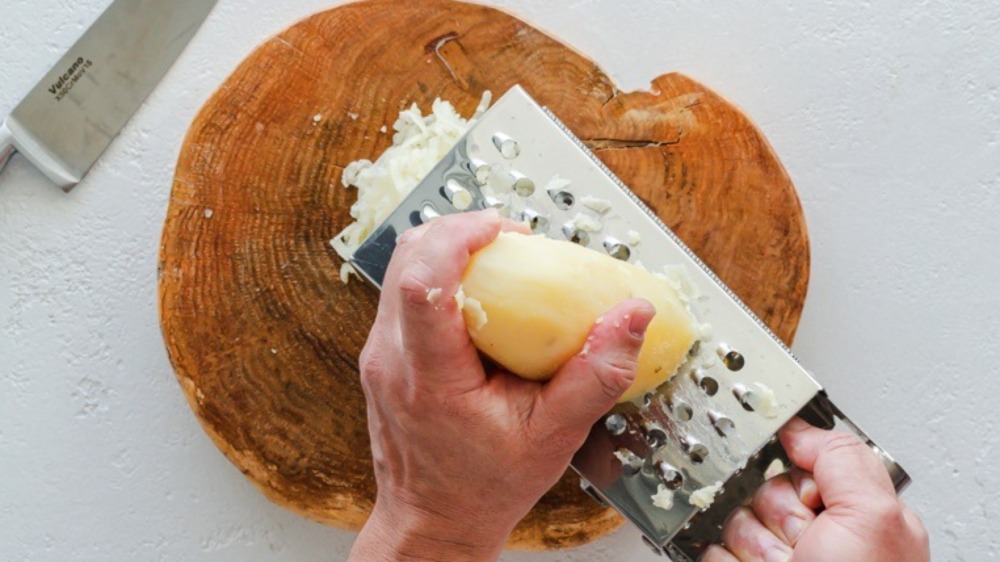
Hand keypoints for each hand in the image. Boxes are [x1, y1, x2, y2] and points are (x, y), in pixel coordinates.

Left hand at [348, 209, 655, 560]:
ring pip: (399, 270)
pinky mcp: (382, 356)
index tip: (500, 228)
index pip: (422, 284)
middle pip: (406, 260)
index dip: (458, 238)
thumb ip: (597, 375)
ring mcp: (379, 356)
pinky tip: (479, 296)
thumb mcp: (555, 436)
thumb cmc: (486, 486)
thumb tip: (632, 316)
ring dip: (446, 250)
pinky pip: (401, 294)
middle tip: (508, 239)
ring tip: (497, 260)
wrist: (434, 522)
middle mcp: (390, 359)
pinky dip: (439, 276)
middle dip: (457, 231)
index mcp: (429, 377)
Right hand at [703, 418, 928, 561]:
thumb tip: (802, 428)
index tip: (810, 497)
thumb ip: (843, 459)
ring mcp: (771, 560)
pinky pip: (708, 550)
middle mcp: (813, 535)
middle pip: (761, 487)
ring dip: (751, 548)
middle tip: (801, 546)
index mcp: (854, 513)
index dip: (800, 476)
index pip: (802, 460)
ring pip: (731, 519)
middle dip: (775, 516)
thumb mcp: (876, 518)